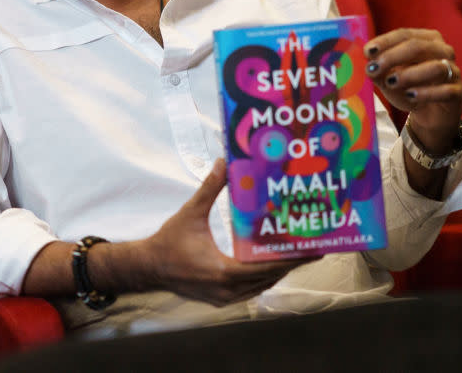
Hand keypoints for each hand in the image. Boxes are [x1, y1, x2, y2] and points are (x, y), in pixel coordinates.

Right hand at [142, 158, 319, 305]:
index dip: (292, 259)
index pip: (267, 268)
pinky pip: (250, 290)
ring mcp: (224, 298)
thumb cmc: (168, 242)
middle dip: (292, 263)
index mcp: (223, 272)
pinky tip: (272, 264)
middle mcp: (228, 290)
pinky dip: (263, 278)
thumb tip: (224, 163)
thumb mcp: (190, 213)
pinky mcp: (220, 299)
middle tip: (313, 248)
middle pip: (270, 278)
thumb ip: (209, 188)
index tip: (313, 250)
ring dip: (279, 271)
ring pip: (262, 286)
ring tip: (298, 254)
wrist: (148, 268)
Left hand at [364, 28, 461, 153]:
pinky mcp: (458, 92)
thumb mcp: (388, 78)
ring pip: (435, 67)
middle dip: (393, 56)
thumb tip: (367, 63)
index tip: (367, 52)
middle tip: (374, 68)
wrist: (430, 113)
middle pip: (419, 47)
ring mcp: (454, 71)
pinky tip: (411, 95)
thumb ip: (378, 70)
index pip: (405, 34)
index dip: (385, 42)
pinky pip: (446, 91)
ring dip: (410, 74)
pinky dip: (427, 93)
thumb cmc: (408, 88)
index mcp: (426, 39)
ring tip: (390, 82)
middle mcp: (443, 51)